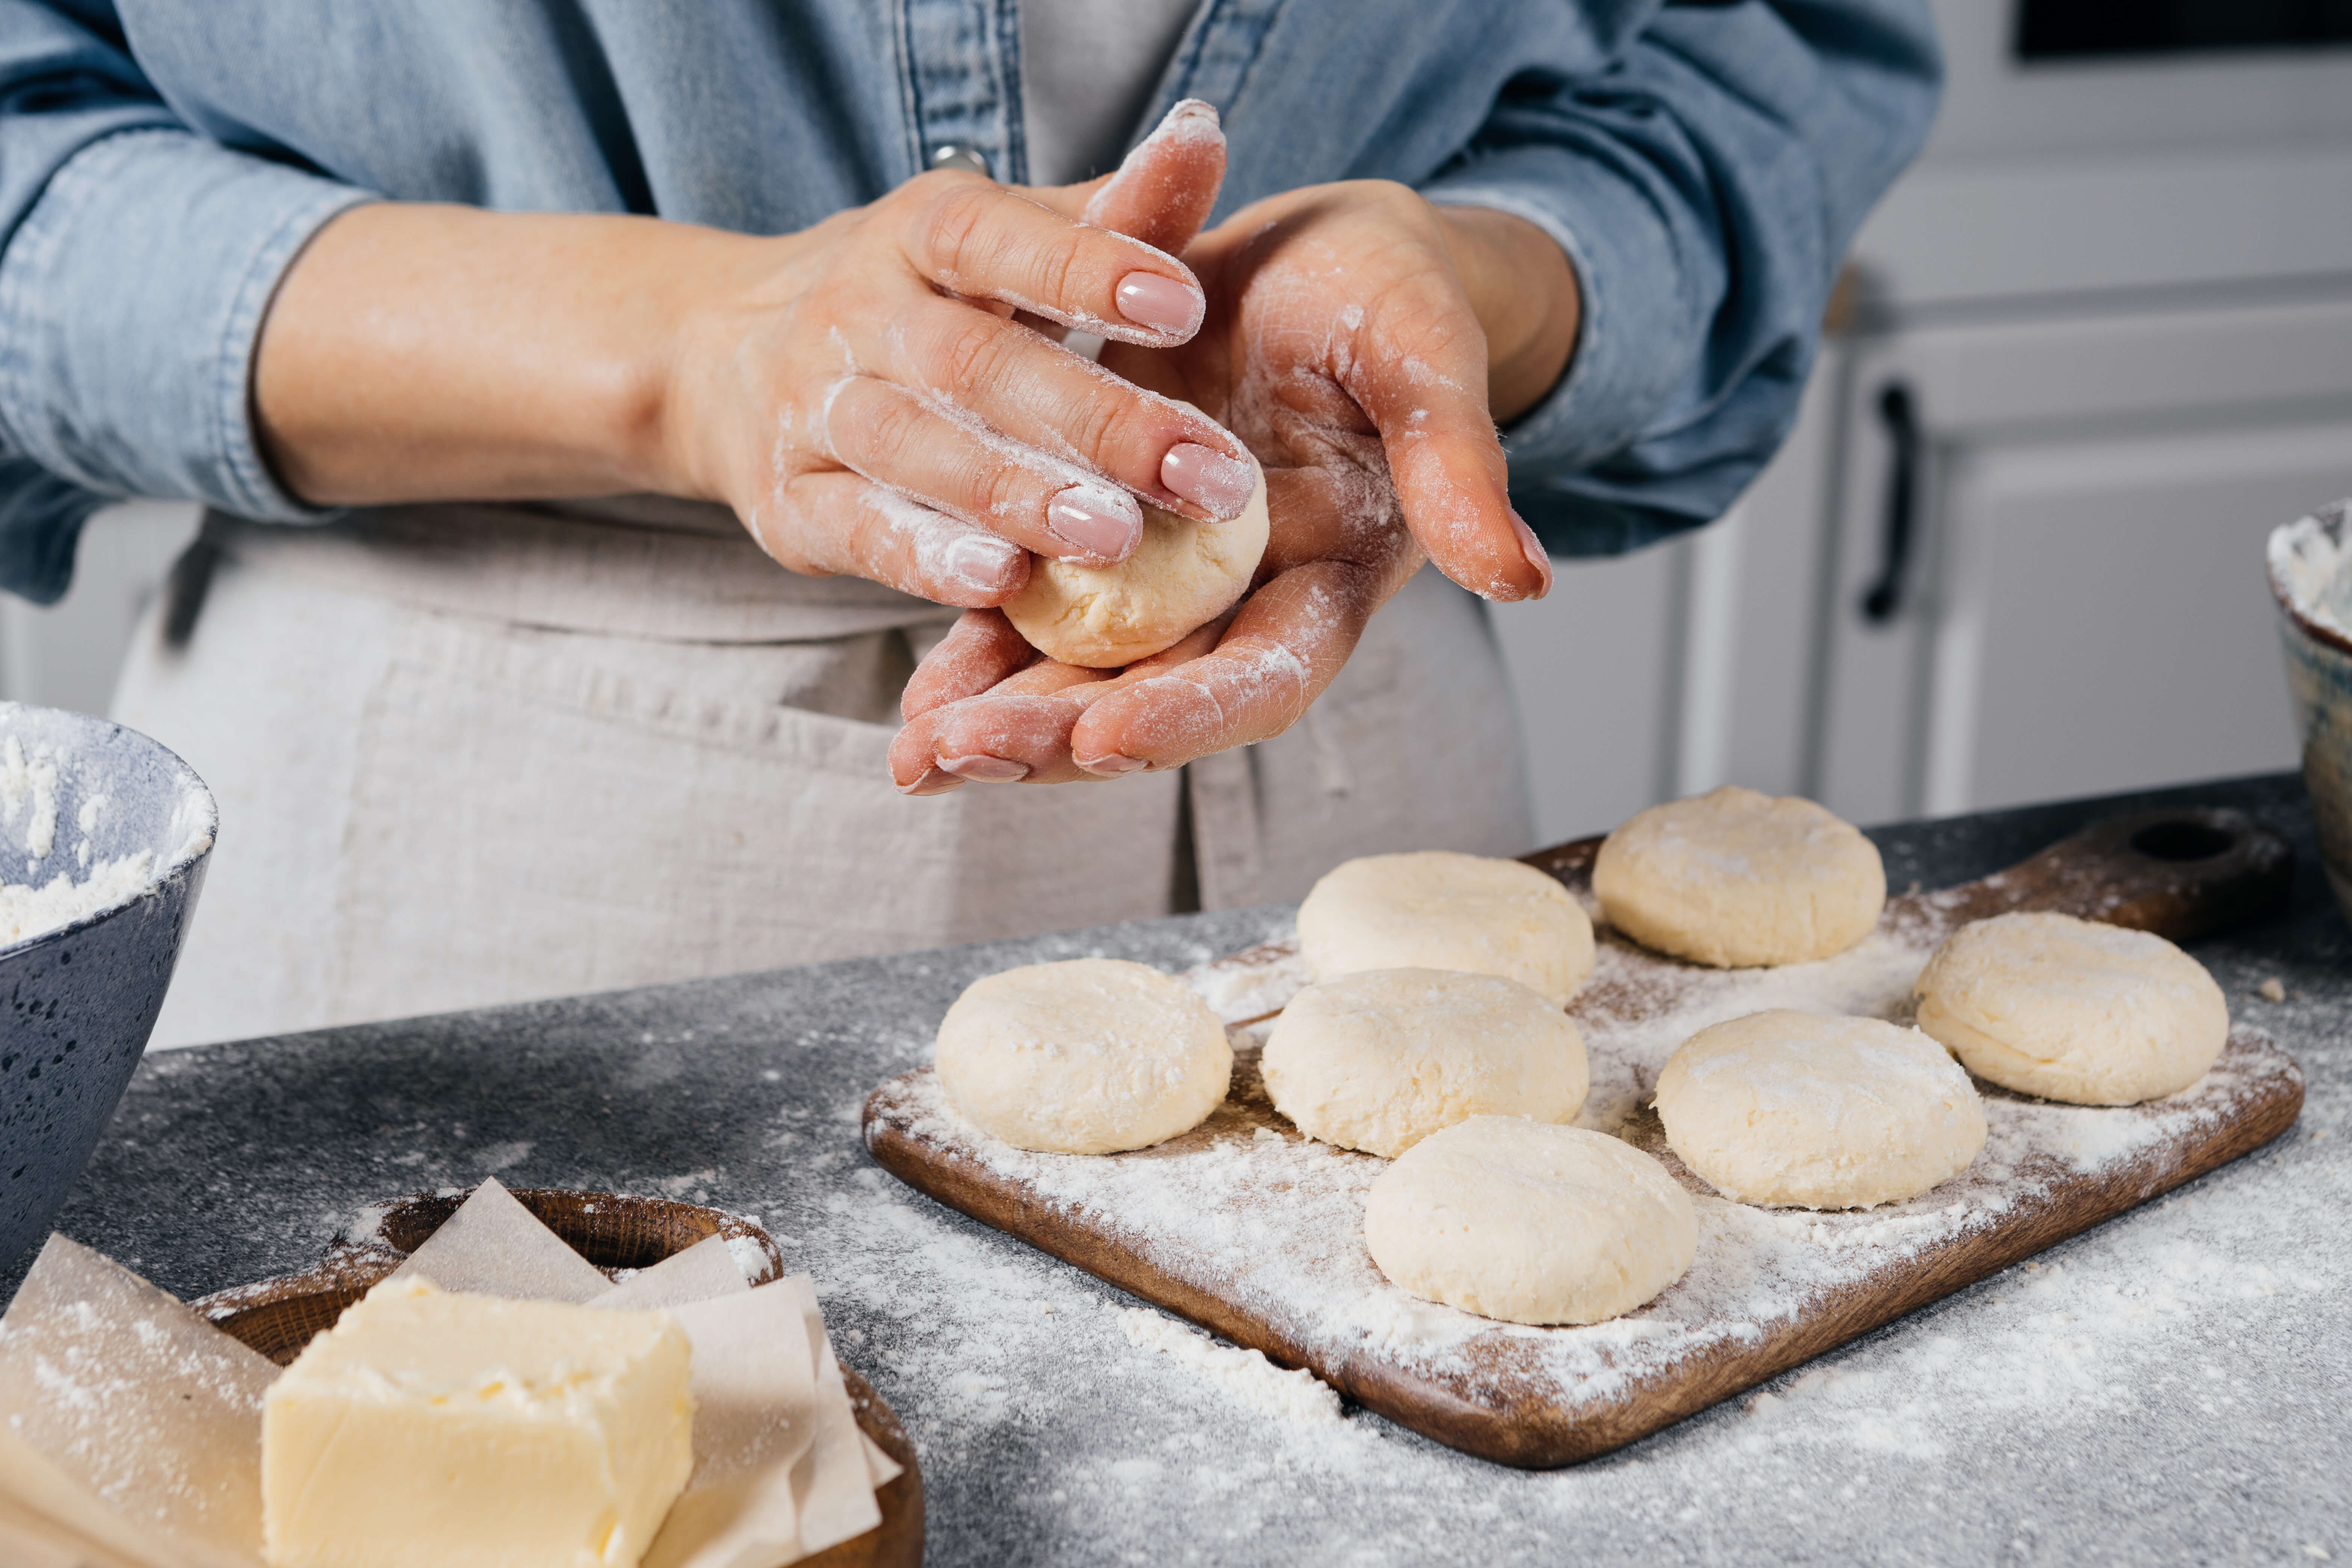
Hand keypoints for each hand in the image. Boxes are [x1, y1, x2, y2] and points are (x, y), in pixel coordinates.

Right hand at [254, 144, 1260, 607]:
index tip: (1189, 298)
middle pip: (984, 364)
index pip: (1018, 234)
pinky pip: (855, 532)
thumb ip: (1104, 211)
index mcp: (927, 232)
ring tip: (1103, 547)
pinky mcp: (789, 498)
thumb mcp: (994, 244)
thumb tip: (1211, 133)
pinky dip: (915, 560)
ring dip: (1005, 497)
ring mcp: (813, 406)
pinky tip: (989, 596)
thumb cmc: (904, 294)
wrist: (726, 348)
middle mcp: (863, 307)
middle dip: (1091, 417)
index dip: (1100, 258)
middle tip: (1199, 472)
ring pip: (914, 452)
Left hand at [890, 169, 1579, 789]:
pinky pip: (1033, 612)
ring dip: (1001, 721)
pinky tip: (916, 702)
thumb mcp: (1428, 360)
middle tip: (964, 758)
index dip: (1189, 713)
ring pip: (1081, 675)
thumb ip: (1460, 469)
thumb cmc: (1392, 298)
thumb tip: (1524, 577)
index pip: (1263, 675)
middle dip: (1058, 738)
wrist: (1324, 253)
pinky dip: (977, 654)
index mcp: (1329, 578)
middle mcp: (1244, 601)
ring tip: (916, 758)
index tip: (1105, 734)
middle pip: (1153, 699)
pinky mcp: (1104, 538)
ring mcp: (1170, 580)